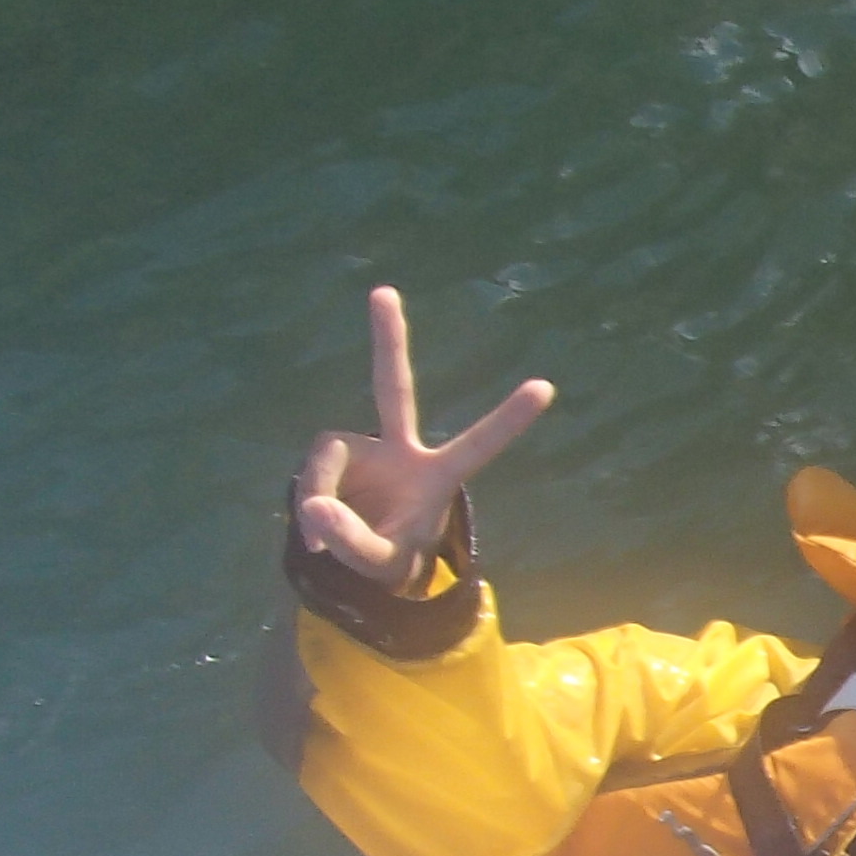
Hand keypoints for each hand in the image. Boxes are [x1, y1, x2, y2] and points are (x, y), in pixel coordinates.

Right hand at [292, 286, 552, 590]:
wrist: (365, 562)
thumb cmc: (391, 558)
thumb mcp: (378, 563)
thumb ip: (351, 541)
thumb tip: (314, 507)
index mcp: (437, 477)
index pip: (478, 445)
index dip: (508, 421)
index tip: (546, 387)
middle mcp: (402, 452)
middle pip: (392, 390)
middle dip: (387, 342)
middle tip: (383, 291)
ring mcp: (365, 451)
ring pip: (327, 457)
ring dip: (319, 497)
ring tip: (325, 539)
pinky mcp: (334, 459)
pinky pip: (311, 477)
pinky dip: (308, 504)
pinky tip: (315, 533)